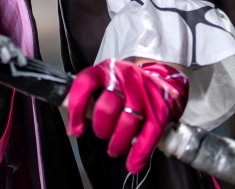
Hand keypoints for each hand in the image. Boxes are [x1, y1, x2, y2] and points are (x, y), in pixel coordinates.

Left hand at [66, 58, 188, 173]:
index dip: (77, 109)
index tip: (75, 130)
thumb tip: (73, 125)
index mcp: (105, 70)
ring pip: (128, 122)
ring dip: (118, 143)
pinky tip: (133, 164)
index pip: (85, 84)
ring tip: (114, 149)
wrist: (162, 82)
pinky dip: (139, 153)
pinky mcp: (160, 108)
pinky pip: (149, 134)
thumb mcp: (105, 83)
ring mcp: (144, 92)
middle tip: (101, 135)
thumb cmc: (126, 87)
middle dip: (101, 128)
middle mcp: (125, 77)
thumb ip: (88, 98)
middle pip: (107, 106)